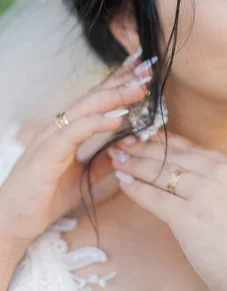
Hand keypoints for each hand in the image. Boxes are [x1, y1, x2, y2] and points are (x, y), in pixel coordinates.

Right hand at [0, 51, 153, 248]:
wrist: (13, 221)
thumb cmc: (44, 197)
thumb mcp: (83, 177)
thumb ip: (103, 161)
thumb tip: (126, 148)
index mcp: (68, 129)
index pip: (97, 99)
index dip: (120, 82)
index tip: (143, 71)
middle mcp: (59, 127)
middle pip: (95, 96)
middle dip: (123, 81)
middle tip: (148, 69)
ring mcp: (51, 137)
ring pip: (86, 108)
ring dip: (115, 96)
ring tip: (139, 89)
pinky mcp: (47, 153)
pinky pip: (74, 132)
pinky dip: (96, 122)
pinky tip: (117, 119)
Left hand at [108, 130, 226, 290]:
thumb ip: (214, 178)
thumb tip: (181, 167)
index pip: (187, 146)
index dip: (161, 140)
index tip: (142, 135)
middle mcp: (218, 173)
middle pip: (171, 155)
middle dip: (142, 148)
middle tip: (121, 142)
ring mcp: (203, 193)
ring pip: (160, 172)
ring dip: (134, 164)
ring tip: (117, 159)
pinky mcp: (188, 217)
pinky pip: (154, 197)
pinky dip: (136, 189)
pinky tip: (123, 183)